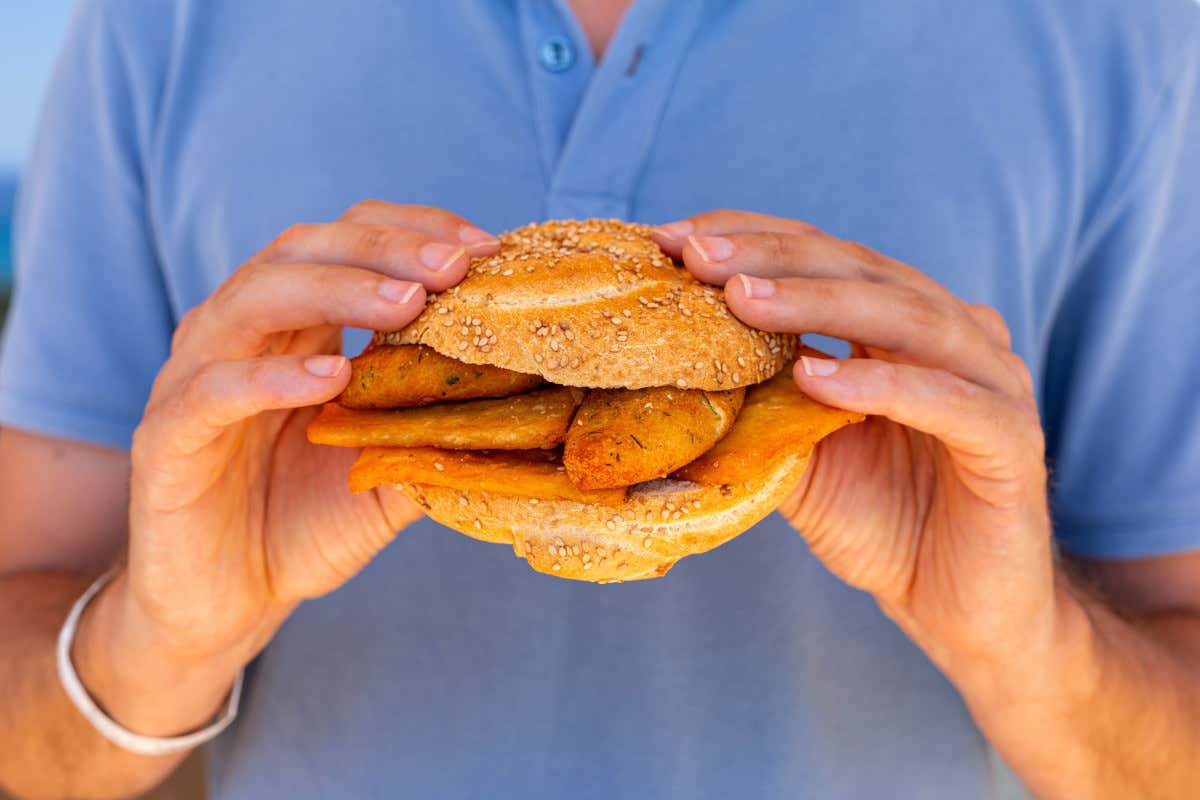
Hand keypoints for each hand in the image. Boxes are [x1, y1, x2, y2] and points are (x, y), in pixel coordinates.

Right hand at [81, 203, 498, 728]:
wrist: (228, 602)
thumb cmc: (307, 522)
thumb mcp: (391, 471)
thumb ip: (439, 431)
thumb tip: (530, 405)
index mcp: (296, 325)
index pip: (350, 240)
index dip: (415, 232)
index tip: (483, 251)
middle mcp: (243, 334)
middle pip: (304, 249)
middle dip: (385, 249)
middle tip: (453, 267)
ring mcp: (197, 377)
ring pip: (253, 298)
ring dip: (337, 290)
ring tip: (407, 304)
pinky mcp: (167, 437)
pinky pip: (212, 391)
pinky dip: (270, 377)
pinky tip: (329, 378)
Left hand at [653, 211, 1060, 682]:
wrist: (957, 610)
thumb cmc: (881, 524)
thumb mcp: (799, 458)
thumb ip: (757, 408)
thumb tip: (666, 375)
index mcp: (899, 328)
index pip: (824, 258)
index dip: (751, 240)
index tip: (672, 239)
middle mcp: (949, 336)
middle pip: (861, 268)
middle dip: (772, 257)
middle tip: (697, 252)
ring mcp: (990, 381)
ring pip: (906, 316)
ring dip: (817, 302)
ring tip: (743, 298)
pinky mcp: (1011, 441)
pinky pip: (947, 400)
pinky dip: (880, 384)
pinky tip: (815, 376)